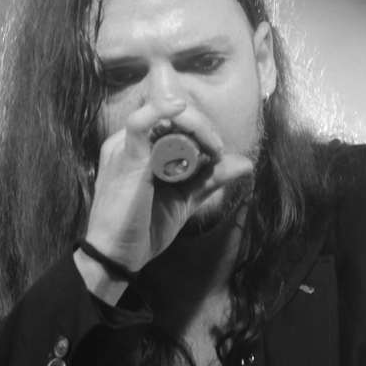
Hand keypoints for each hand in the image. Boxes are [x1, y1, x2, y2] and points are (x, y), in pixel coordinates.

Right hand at [83, 98, 254, 270]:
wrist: (119, 257)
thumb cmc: (145, 228)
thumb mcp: (185, 198)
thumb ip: (210, 178)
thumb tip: (246, 163)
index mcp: (139, 148)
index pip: (172, 121)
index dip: (200, 128)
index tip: (218, 151)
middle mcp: (128, 142)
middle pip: (170, 115)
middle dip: (201, 127)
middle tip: (218, 149)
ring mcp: (124, 146)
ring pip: (162, 115)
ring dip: (194, 125)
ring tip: (211, 146)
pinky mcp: (125, 157)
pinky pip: (140, 122)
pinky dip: (162, 110)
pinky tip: (181, 108)